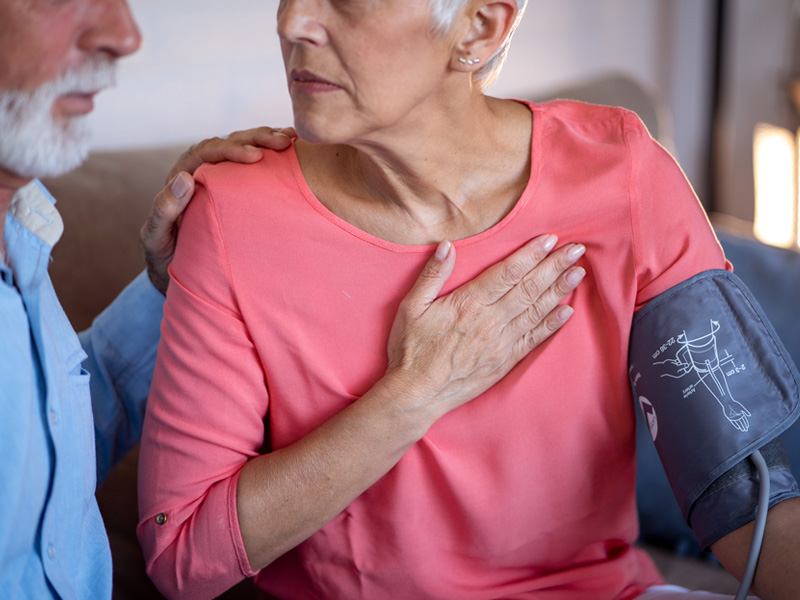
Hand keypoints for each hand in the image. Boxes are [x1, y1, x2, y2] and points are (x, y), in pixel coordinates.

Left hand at [141, 126, 296, 294]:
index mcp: (184, 174)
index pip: (208, 152)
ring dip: (268, 140)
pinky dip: (274, 155)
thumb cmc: (167, 255)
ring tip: (292, 138)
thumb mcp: (157, 236)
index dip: (231, 150)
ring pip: (245, 147)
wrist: (180, 269)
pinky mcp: (239, 185)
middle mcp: (203, 168)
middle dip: (256, 138)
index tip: (255, 156)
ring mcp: (223, 175)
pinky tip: (293, 150)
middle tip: (282, 141)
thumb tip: (184, 178)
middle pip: (230, 142)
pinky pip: (256, 164)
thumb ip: (164, 209)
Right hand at [386, 234, 584, 421]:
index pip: (507, 272)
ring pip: (536, 311)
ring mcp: (500, 343)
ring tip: (578, 272)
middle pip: (529, 288)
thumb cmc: (411, 350)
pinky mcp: (504, 362)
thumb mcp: (411, 307)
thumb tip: (446, 246)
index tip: (550, 239)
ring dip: (559, 290)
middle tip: (577, 249)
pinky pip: (533, 340)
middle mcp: (490, 321)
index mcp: (468, 303)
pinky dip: (552, 325)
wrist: (416, 394)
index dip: (531, 254)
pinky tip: (567, 311)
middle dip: (554, 266)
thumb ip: (431, 275)